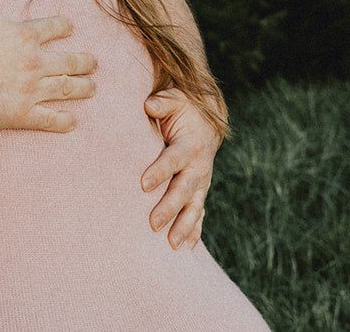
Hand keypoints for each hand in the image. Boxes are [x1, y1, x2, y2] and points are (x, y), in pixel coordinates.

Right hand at [0, 0, 97, 131]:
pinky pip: (50, 119)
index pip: (55, 28)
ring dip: (82, 88)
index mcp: (25, 35)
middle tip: (93, 64)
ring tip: (91, 88)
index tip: (71, 29)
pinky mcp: (21, 113)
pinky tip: (73, 122)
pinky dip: (64, 121)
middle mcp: (34, 61)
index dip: (65, 27)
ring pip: (66, 88)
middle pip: (69, 61)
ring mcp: (31, 89)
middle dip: (84, 62)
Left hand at [140, 88, 221, 249]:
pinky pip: (199, 214)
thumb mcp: (175, 100)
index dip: (160, 171)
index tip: (143, 184)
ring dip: (184, 227)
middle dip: (170, 208)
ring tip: (172, 245)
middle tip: (152, 223)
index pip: (173, 159)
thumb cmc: (183, 110)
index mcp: (191, 144)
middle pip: (184, 190)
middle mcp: (199, 166)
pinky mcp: (200, 192)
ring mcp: (201, 182)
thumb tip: (150, 105)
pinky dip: (194, 232)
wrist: (206, 122)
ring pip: (194, 207)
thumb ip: (163, 102)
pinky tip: (185, 249)